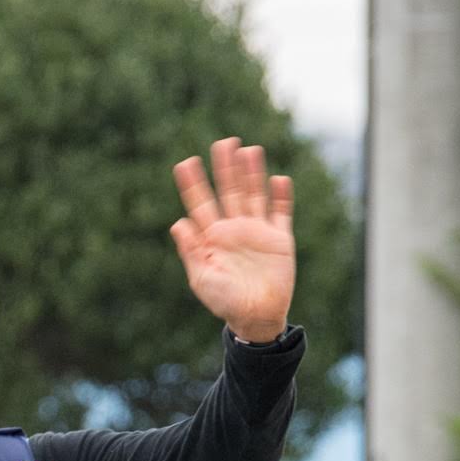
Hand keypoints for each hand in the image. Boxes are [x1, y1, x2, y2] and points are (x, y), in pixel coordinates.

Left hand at [168, 137, 295, 343]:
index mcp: (211, 236)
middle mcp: (234, 228)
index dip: (193, 183)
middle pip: (229, 190)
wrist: (256, 317)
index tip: (184, 163)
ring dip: (252, 173)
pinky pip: (281, 213)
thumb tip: (178, 223)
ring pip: (254, 194)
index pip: (200, 203)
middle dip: (225, 168)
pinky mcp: (279, 238)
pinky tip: (279, 179)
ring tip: (249, 151)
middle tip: (223, 143)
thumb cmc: (224, 301)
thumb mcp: (202, 278)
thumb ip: (191, 251)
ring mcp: (257, 231)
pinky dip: (281, 197)